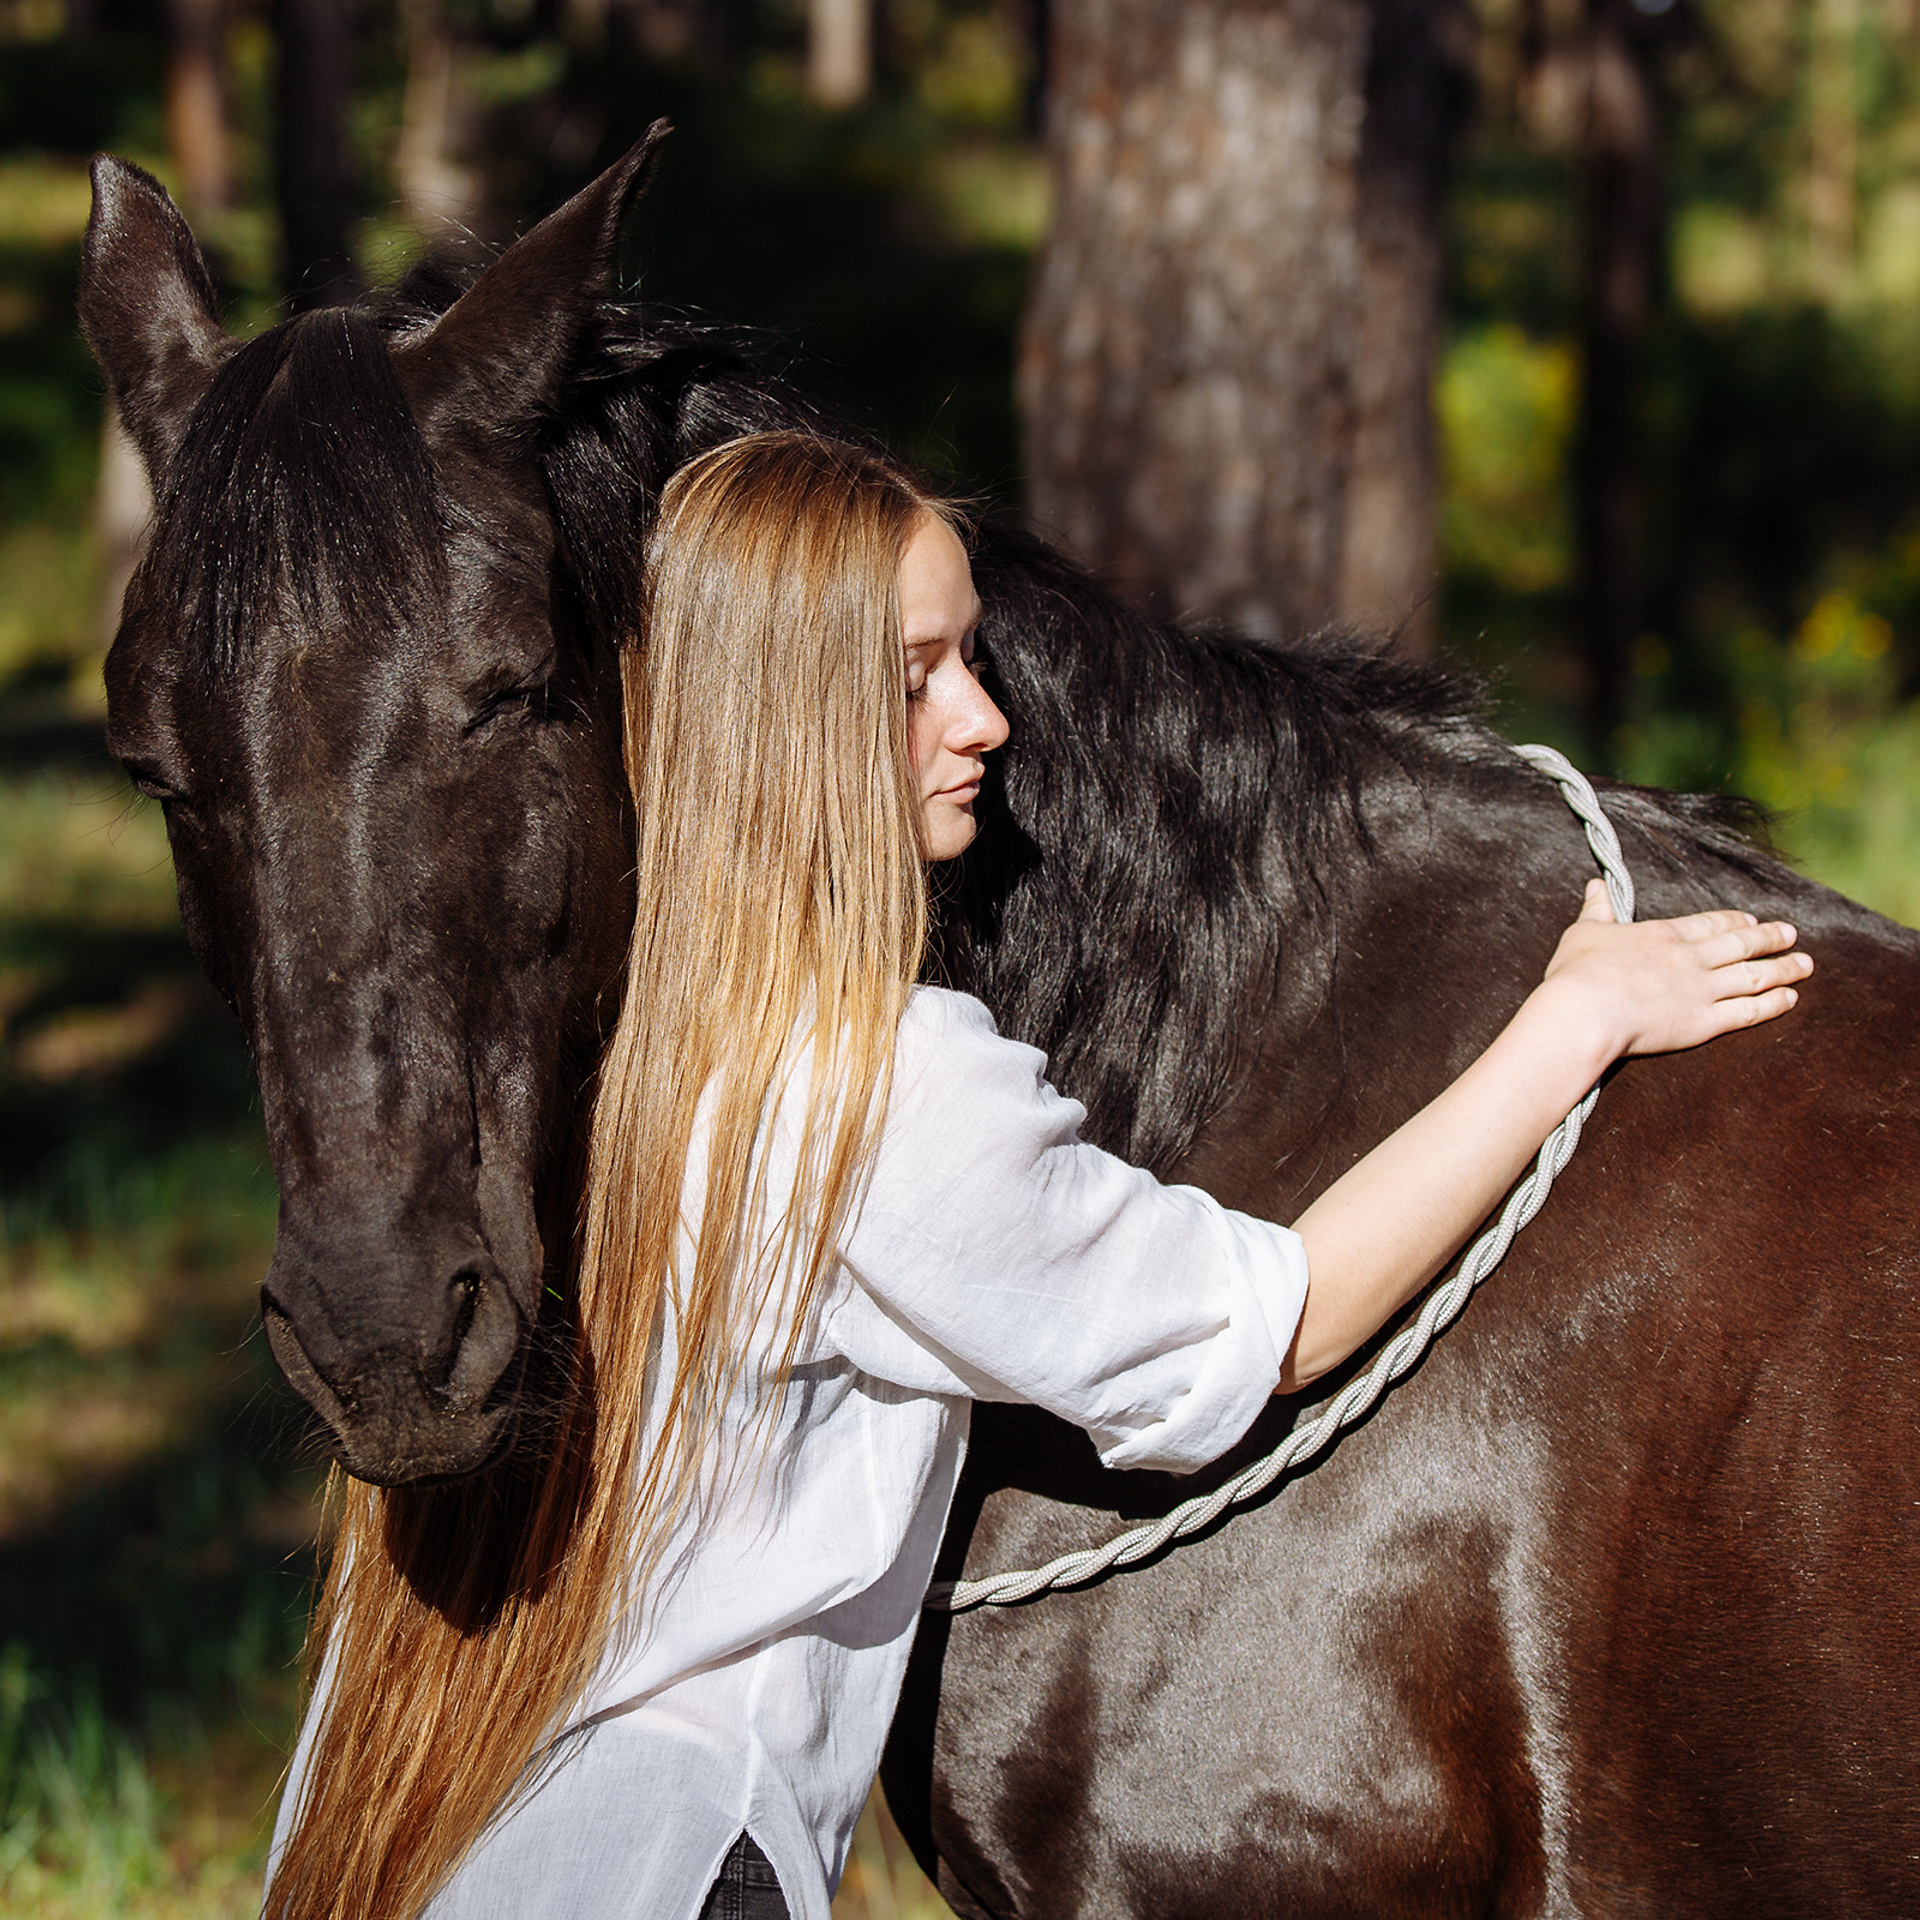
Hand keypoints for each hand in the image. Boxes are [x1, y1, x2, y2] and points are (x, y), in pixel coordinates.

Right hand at [1537, 879, 1810, 1063]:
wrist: (1585, 1013)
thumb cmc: (1577, 973)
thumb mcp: (1583, 933)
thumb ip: (1597, 909)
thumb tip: (1595, 884)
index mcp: (1664, 935)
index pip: (1710, 924)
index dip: (1734, 921)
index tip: (1752, 921)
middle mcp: (1691, 959)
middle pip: (1741, 945)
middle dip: (1770, 938)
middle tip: (1791, 933)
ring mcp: (1701, 991)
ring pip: (1754, 976)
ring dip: (1783, 968)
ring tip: (1806, 964)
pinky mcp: (1703, 1022)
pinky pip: (1748, 1011)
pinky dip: (1773, 1003)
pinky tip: (1791, 998)